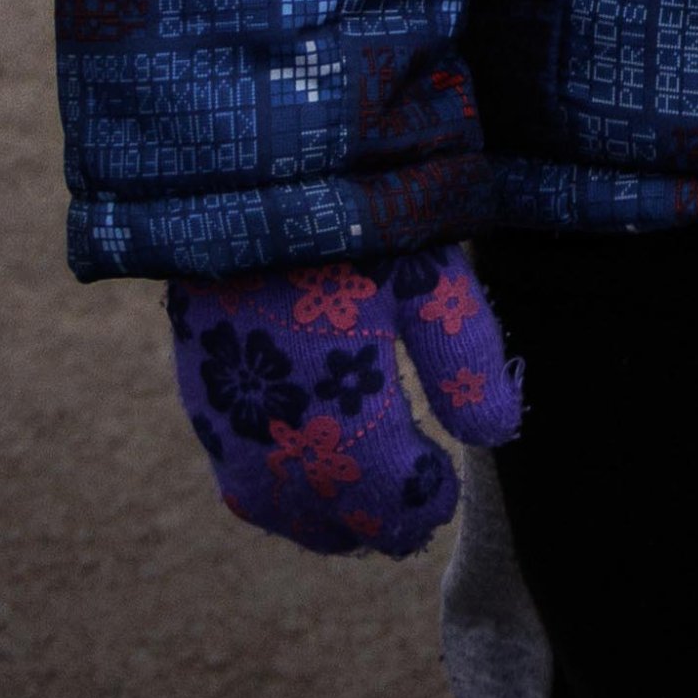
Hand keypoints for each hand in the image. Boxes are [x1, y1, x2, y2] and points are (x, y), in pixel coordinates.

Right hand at [162, 246, 524, 557]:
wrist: (245, 173)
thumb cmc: (351, 216)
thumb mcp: (426, 274)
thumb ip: (464, 358)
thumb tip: (497, 435)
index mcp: (340, 402)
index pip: (386, 494)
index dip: (420, 505)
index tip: (445, 486)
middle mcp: (278, 428)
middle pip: (330, 515)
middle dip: (376, 524)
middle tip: (414, 513)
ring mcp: (230, 418)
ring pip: (277, 509)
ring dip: (323, 520)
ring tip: (365, 508)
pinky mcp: (200, 396)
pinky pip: (235, 479)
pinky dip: (276, 497)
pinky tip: (306, 474)